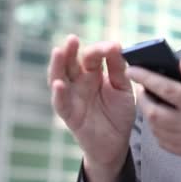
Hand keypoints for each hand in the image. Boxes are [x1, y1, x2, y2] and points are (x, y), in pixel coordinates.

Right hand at [47, 35, 134, 181]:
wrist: (117, 142)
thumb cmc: (118, 112)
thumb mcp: (123, 88)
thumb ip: (118, 68)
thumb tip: (116, 45)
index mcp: (93, 73)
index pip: (92, 56)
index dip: (100, 50)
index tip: (113, 47)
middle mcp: (79, 82)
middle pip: (71, 62)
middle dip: (70, 50)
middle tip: (73, 39)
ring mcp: (72, 97)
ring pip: (59, 78)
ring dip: (57, 65)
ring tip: (58, 52)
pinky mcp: (69, 114)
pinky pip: (61, 103)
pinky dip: (59, 93)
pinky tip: (59, 84)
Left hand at [128, 58, 180, 167]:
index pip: (165, 89)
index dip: (146, 78)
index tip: (133, 69)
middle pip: (153, 111)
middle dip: (142, 97)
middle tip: (143, 86)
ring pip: (155, 128)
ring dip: (148, 112)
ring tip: (151, 100)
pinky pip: (163, 142)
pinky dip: (156, 129)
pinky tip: (161, 118)